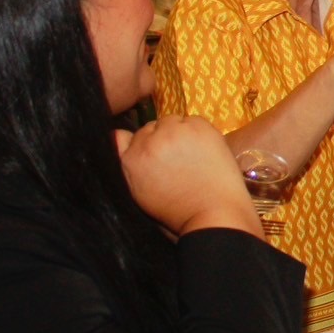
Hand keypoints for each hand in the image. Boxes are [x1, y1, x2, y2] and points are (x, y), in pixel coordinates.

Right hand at [114, 116, 259, 237]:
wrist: (212, 212)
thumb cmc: (177, 212)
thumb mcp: (139, 193)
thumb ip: (130, 166)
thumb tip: (122, 136)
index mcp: (129, 161)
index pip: (122, 137)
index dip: (138, 144)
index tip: (151, 153)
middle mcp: (147, 142)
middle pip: (150, 128)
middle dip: (161, 139)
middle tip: (177, 157)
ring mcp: (173, 132)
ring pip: (172, 121)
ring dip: (179, 132)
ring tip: (192, 153)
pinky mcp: (198, 127)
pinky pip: (194, 120)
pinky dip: (198, 131)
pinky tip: (204, 149)